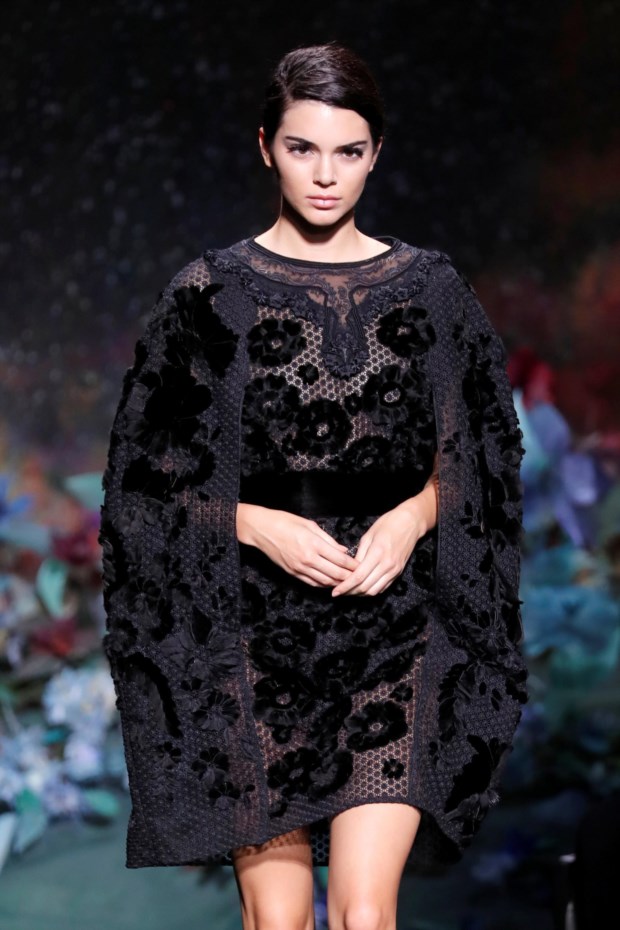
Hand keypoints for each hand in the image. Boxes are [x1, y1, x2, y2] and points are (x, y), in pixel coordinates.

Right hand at [236, 503, 357, 586]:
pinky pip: (313, 583)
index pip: (341, 560)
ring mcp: (300, 568)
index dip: (354, 565)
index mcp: (314, 544)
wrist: (262, 530)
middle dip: (350, 577)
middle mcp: (308, 559)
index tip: (362, 566)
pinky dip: (324, 584)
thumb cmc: (286, 522)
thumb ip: (329, 540)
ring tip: (348, 582)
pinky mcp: (293, 573)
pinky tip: (331, 582)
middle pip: (336, 574)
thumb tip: (344, 551)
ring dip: (338, 583)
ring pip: (325, 582)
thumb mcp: (310, 525)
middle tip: (359, 578)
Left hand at [331, 491, 431, 596]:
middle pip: (365, 587)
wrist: (410, 523)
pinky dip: (371, 590)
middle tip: (339, 592)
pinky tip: (362, 587)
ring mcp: (394, 570)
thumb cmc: (388, 524)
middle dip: (350, 592)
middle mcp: (387, 565)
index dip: (345, 586)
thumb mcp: (369, 535)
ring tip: (349, 591)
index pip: (358, 576)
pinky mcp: (398, 572)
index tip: (335, 591)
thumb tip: (350, 568)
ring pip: (374, 591)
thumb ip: (360, 554)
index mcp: (377, 553)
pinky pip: (383, 587)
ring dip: (360, 594)